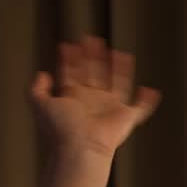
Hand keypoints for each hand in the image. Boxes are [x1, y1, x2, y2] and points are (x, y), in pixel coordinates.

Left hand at [27, 35, 160, 156]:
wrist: (81, 148)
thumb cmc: (61, 129)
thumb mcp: (41, 106)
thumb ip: (36, 90)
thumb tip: (42, 73)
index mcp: (72, 99)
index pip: (70, 75)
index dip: (68, 61)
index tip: (66, 46)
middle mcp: (91, 102)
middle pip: (93, 74)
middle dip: (91, 57)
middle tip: (90, 39)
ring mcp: (110, 109)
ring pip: (117, 83)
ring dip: (119, 69)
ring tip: (118, 52)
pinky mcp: (126, 118)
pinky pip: (140, 108)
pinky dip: (146, 101)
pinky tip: (150, 90)